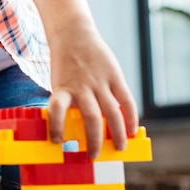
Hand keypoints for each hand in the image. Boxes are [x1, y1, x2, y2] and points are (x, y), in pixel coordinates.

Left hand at [47, 23, 137, 158]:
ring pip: (112, 112)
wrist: (73, 34)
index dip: (56, 125)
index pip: (57, 109)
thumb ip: (69, 103)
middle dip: (95, 141)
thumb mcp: (60, 83)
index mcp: (63, 88)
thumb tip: (79, 132)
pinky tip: (133, 130)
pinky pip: (126, 99)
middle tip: (95, 156)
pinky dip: (131, 116)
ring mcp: (99, 81)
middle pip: (91, 118)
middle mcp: (82, 86)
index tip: (57, 140)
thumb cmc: (66, 65)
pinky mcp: (114, 75)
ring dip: (118, 134)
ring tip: (120, 147)